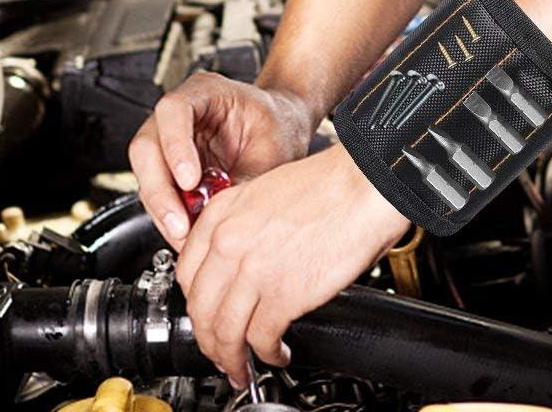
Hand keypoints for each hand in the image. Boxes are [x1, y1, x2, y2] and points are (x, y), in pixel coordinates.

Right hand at [129, 72, 315, 249]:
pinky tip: (188, 231)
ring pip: (146, 174)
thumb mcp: (271, 152)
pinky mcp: (170, 167)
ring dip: (162, 208)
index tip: (189, 181)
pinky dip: (169, 214)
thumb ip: (242, 180)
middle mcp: (181, 114)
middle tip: (180, 223)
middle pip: (147, 147)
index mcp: (206, 91)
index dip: (175, 146)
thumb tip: (216, 216)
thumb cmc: (279, 127)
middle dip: (160, 191)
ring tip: (186, 234)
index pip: (174, 110)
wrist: (284, 129)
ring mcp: (170, 140)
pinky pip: (158, 192)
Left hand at [175, 142, 409, 383]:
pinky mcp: (283, 294)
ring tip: (242, 367)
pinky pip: (260, 338)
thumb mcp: (266, 192)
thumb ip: (243, 226)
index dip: (195, 303)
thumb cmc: (329, 184)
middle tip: (220, 352)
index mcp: (223, 212)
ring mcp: (253, 269)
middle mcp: (229, 240)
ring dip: (232, 357)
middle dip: (208, 339)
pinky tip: (276, 353)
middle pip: (200, 309)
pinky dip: (267, 354)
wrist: (365, 184)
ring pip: (224, 331)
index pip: (186, 272)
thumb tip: (241, 263)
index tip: (206, 315)